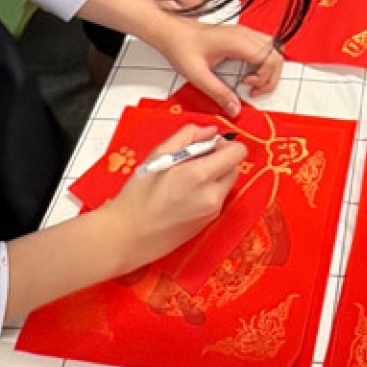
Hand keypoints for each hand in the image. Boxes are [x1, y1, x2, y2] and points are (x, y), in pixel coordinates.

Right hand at [94, 124, 247, 268]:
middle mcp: (212, 196)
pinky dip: (207, 192)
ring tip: (184, 179)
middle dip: (219, 160)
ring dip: (213, 176)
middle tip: (193, 161)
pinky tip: (184, 195)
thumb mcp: (157, 155)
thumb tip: (210, 131)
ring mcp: (212, 212)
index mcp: (199, 175)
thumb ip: (187, 136)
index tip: (208, 145)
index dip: (225, 144)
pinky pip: (217, 199)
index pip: (238, 152)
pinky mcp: (208, 223)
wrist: (128, 236)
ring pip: (226, 184)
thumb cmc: (137, 196)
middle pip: (234, 168)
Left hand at [146, 16, 283, 116]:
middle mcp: (244, 34)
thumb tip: (235, 109)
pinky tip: (248, 72)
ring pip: (274, 50)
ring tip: (252, 82)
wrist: (171, 32)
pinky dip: (264, 62)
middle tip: (253, 90)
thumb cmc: (181, 46)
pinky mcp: (241, 36)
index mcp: (236, 41)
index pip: (270, 58)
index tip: (248, 88)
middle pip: (277, 55)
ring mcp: (244, 33)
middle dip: (271, 77)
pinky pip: (264, 47)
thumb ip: (218, 93)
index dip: (265, 78)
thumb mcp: (197, 75)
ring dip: (269, 69)